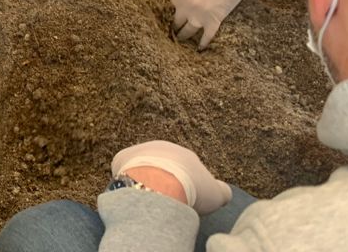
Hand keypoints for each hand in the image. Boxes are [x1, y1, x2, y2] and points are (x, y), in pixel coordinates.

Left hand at [111, 140, 231, 214]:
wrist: (161, 183)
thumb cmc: (191, 189)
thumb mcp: (217, 194)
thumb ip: (222, 190)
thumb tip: (225, 191)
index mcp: (186, 154)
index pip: (186, 169)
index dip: (185, 185)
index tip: (184, 198)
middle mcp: (163, 147)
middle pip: (163, 165)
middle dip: (164, 179)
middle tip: (165, 199)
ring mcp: (141, 150)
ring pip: (143, 165)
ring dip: (144, 177)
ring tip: (147, 197)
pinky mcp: (122, 157)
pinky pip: (123, 168)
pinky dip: (126, 178)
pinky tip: (131, 191)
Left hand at [156, 0, 259, 48]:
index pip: (172, 5)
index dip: (174, 7)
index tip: (174, 10)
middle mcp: (190, 9)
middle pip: (177, 22)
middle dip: (174, 25)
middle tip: (172, 30)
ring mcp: (202, 17)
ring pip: (188, 32)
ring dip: (183, 36)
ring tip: (180, 39)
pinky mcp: (215, 21)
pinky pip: (207, 36)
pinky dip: (202, 43)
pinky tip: (199, 49)